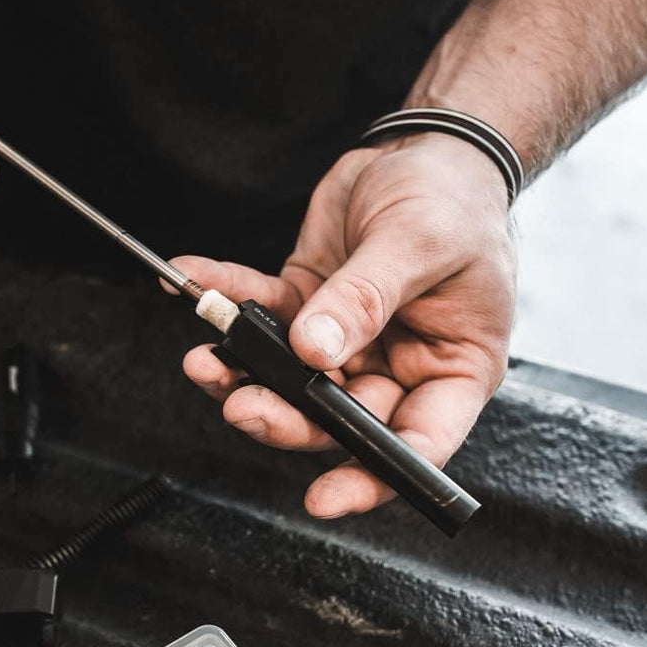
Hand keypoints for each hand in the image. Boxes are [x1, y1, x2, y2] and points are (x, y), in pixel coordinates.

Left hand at [175, 135, 515, 518]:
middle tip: (241, 407)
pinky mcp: (308, 307)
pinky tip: (192, 284)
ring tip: (204, 359)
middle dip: (286, 419)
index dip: (370, 478)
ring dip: (244, 372)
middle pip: (339, 419)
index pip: (417, 444)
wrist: (426, 148)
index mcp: (453, 368)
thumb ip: (366, 298)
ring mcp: (348, 341)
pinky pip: (262, 316)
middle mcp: (400, 366)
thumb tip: (313, 350)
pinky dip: (226, 302)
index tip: (323, 498)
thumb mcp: (419, 243)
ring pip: (291, 379)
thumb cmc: (454, 199)